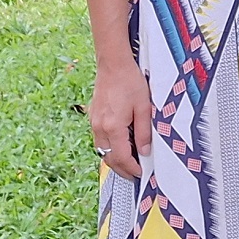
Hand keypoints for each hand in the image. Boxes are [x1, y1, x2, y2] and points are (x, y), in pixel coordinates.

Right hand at [90, 61, 155, 177]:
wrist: (113, 64)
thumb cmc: (129, 81)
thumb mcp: (144, 107)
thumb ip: (144, 132)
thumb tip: (145, 151)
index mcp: (113, 126)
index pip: (121, 157)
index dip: (131, 168)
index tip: (140, 173)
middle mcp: (100, 127)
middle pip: (108, 158)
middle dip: (121, 169)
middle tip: (134, 174)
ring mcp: (94, 122)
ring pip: (102, 150)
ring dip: (114, 159)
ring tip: (129, 164)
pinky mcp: (93, 117)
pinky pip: (99, 139)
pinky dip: (109, 148)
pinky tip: (119, 146)